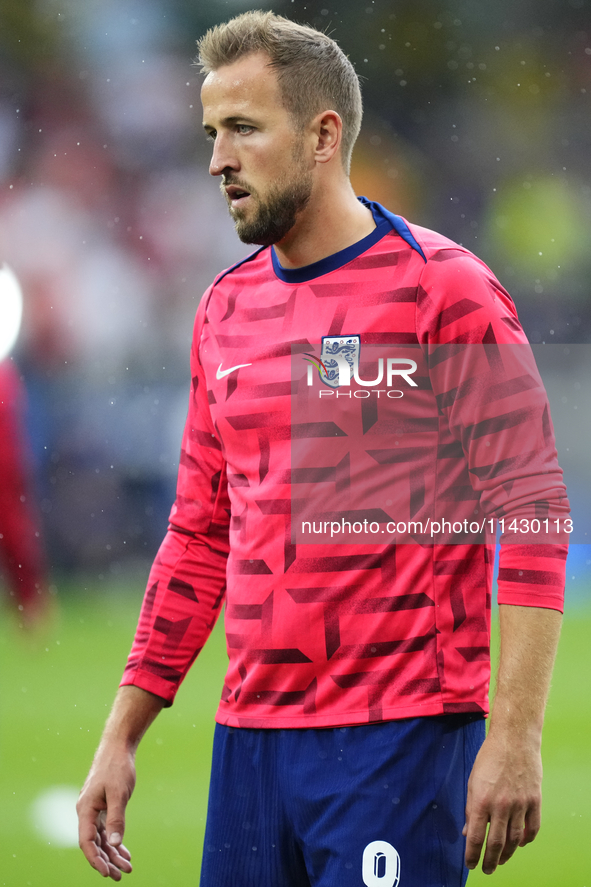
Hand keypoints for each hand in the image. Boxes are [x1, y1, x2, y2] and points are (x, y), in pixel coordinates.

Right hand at [77, 744, 135, 879]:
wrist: (117, 747)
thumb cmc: (116, 768)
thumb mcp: (119, 794)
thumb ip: (116, 819)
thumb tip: (114, 845)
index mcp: (86, 810)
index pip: (87, 842)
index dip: (95, 860)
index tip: (107, 873)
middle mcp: (87, 812)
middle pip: (94, 844)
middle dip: (106, 861)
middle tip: (120, 876)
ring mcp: (94, 809)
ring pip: (101, 838)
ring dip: (112, 853)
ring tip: (127, 868)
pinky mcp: (103, 806)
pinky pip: (106, 829)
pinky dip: (115, 841)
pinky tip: (124, 851)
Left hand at [463, 730, 541, 874]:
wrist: (514, 740)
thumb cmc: (489, 758)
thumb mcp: (473, 782)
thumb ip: (471, 808)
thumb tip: (468, 832)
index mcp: (482, 801)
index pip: (476, 838)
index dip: (472, 855)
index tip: (471, 865)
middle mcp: (501, 806)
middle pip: (496, 844)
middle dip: (490, 861)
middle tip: (487, 870)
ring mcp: (520, 805)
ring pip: (515, 840)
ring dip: (507, 854)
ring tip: (501, 860)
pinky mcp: (535, 801)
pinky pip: (532, 828)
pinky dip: (527, 839)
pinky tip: (520, 843)